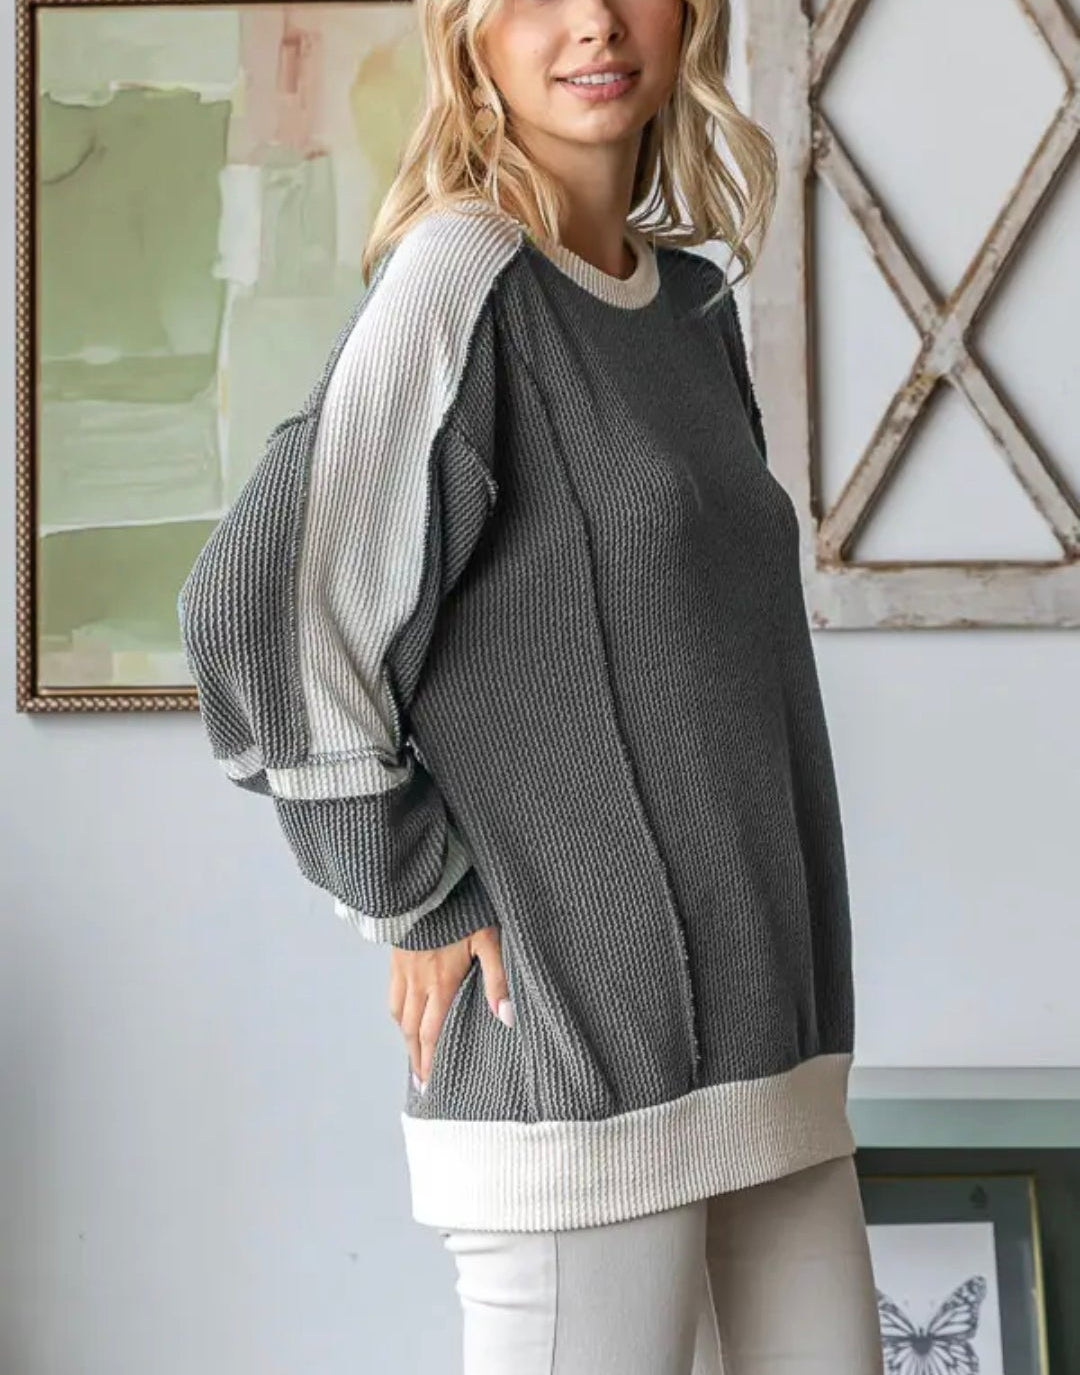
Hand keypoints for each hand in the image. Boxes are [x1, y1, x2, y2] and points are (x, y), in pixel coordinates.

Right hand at [388, 924, 512, 1092]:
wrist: (427, 881)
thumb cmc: (463, 909)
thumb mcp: (489, 940)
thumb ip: (498, 979)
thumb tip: (506, 1017)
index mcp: (441, 982)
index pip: (431, 1032)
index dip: (429, 1060)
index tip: (429, 1084)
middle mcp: (417, 980)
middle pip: (410, 1028)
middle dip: (415, 1057)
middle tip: (419, 1081)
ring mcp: (403, 967)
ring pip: (397, 1011)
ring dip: (404, 1035)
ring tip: (412, 1051)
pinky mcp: (396, 953)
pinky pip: (392, 991)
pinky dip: (396, 1010)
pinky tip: (403, 1012)